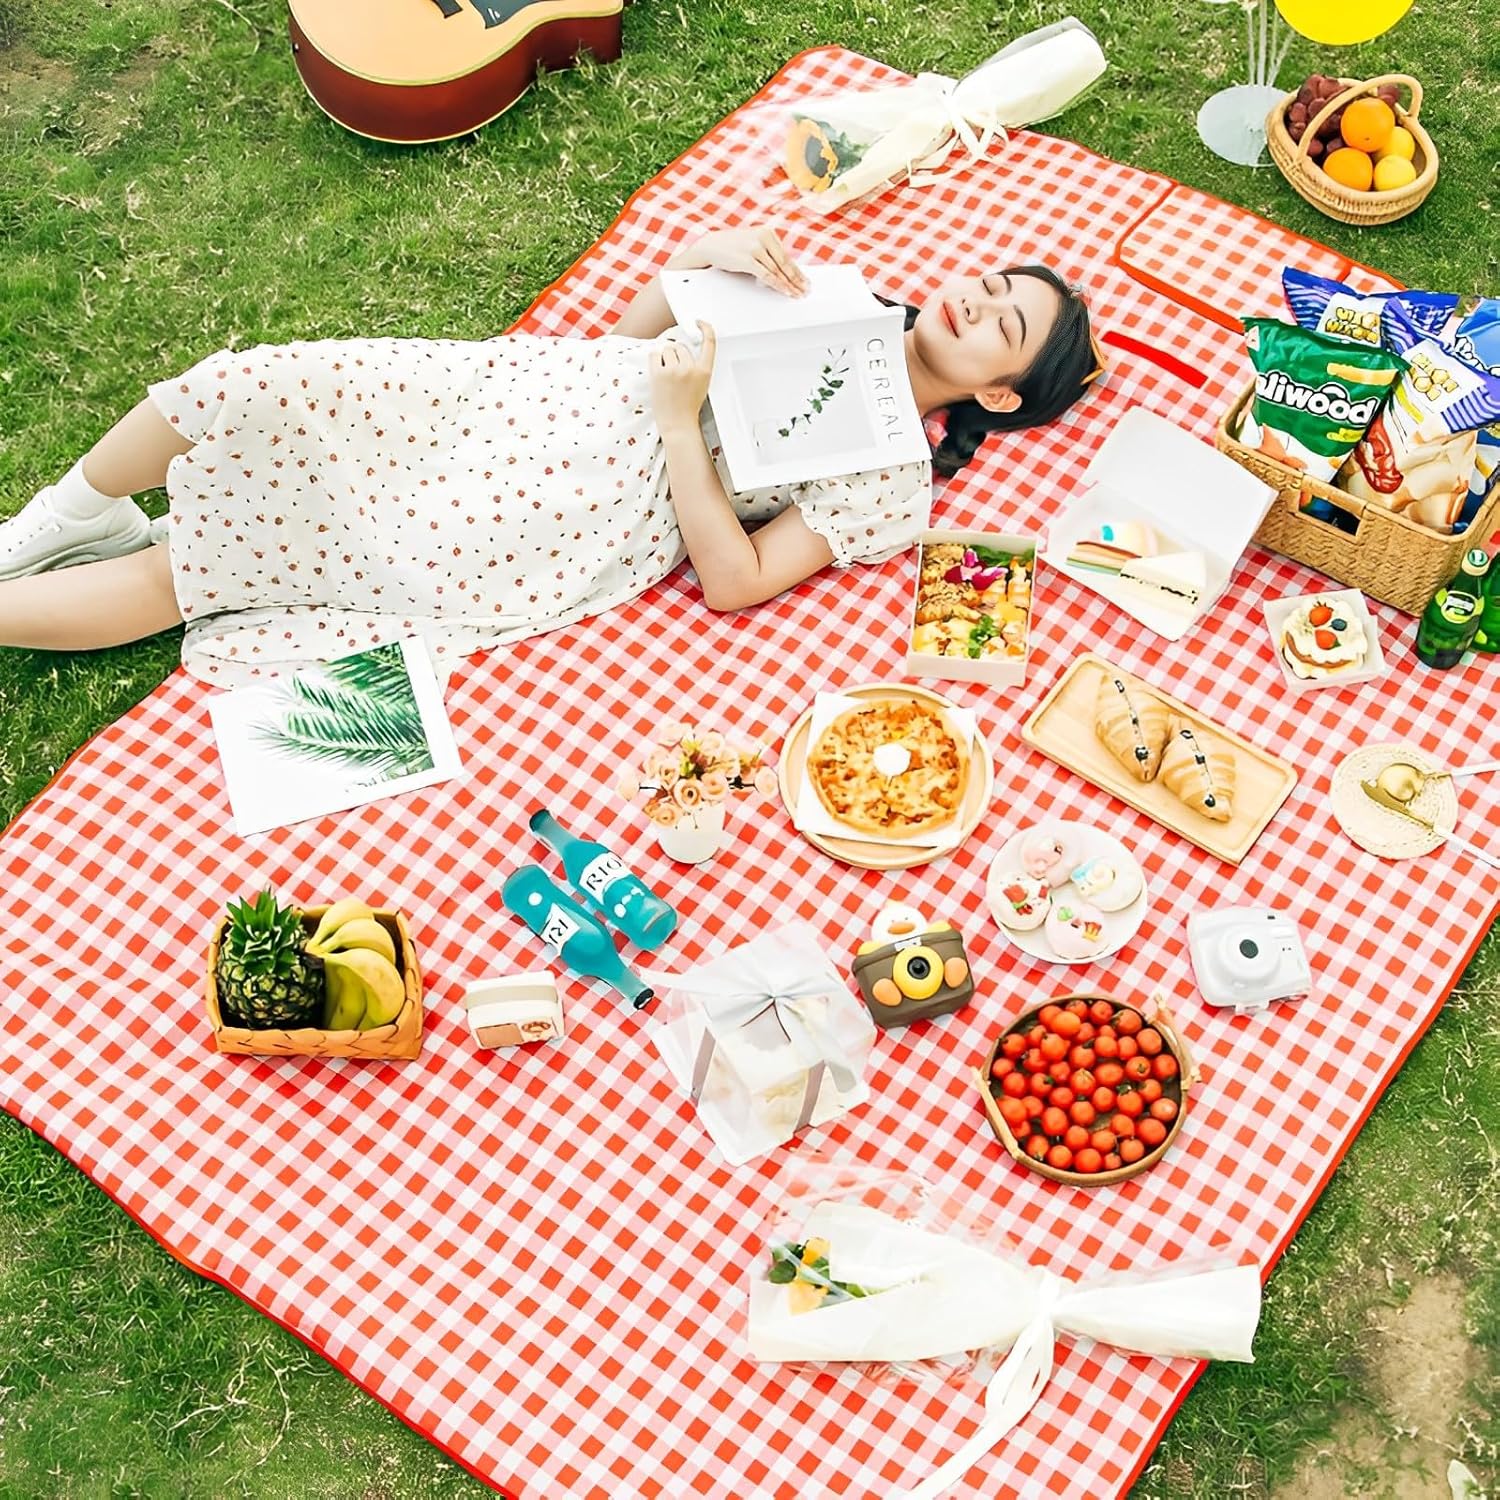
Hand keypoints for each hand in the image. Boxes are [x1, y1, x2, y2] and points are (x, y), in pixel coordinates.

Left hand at [648, 321, 716, 434]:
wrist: (677, 423)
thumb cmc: (688, 406)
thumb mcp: (702, 384)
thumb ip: (697, 366)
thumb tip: (684, 349)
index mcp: (704, 371)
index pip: (709, 342)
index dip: (705, 328)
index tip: (699, 323)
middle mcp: (690, 368)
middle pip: (680, 346)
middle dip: (676, 354)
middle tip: (675, 371)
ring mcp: (673, 370)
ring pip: (667, 349)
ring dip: (665, 357)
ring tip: (667, 374)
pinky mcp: (658, 373)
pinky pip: (654, 354)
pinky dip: (655, 360)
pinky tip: (659, 372)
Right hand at [672, 226, 808, 297]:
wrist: (711, 245)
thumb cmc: (733, 247)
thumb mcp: (753, 244)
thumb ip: (768, 253)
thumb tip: (784, 270)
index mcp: (768, 232)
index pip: (786, 256)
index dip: (797, 270)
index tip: (805, 281)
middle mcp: (764, 238)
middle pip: (785, 263)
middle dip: (797, 279)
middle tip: (806, 290)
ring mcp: (756, 248)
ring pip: (777, 271)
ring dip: (789, 284)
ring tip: (797, 294)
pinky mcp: (748, 260)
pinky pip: (767, 276)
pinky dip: (778, 285)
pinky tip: (786, 291)